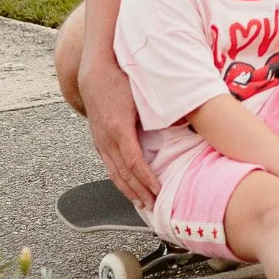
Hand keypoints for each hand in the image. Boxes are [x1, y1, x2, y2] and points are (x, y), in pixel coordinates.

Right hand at [81, 57, 158, 209]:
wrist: (94, 72)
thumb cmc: (120, 80)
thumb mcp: (142, 93)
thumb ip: (158, 110)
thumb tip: (184, 118)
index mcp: (119, 129)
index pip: (134, 162)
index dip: (146, 179)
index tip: (159, 190)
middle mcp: (106, 139)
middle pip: (123, 173)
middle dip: (139, 191)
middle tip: (153, 205)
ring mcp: (100, 141)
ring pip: (113, 173)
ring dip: (127, 190)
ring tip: (141, 203)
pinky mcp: (98, 140)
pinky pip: (108, 166)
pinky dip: (119, 179)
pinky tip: (127, 186)